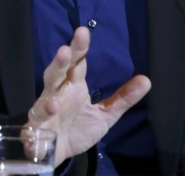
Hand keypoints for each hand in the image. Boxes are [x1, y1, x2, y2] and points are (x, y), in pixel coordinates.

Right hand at [25, 27, 151, 165]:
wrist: (57, 153)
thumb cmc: (77, 129)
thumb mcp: (104, 115)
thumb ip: (122, 98)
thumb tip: (146, 79)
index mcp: (73, 87)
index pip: (76, 63)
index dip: (79, 49)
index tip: (83, 32)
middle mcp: (57, 94)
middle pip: (57, 72)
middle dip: (61, 61)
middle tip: (66, 49)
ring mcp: (45, 109)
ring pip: (45, 93)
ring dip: (49, 90)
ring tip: (56, 84)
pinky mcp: (37, 127)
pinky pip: (37, 120)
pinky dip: (42, 116)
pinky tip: (51, 110)